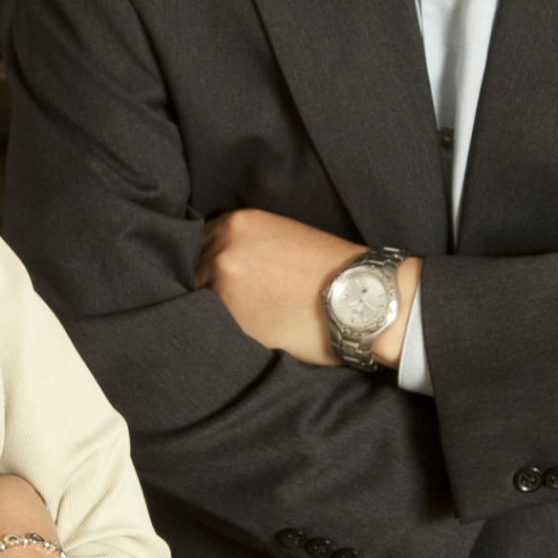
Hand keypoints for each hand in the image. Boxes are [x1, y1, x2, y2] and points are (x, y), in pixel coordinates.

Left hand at [198, 208, 414, 367]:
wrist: (364, 299)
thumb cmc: (332, 271)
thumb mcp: (283, 236)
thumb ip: (244, 245)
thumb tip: (219, 265)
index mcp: (237, 223)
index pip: (198, 242)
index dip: (206, 261)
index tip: (212, 276)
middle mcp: (222, 250)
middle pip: (193, 271)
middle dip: (204, 286)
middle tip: (223, 302)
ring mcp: (223, 288)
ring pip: (197, 301)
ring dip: (210, 310)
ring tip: (238, 319)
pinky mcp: (233, 324)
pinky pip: (212, 328)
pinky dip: (220, 332)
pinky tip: (241, 334)